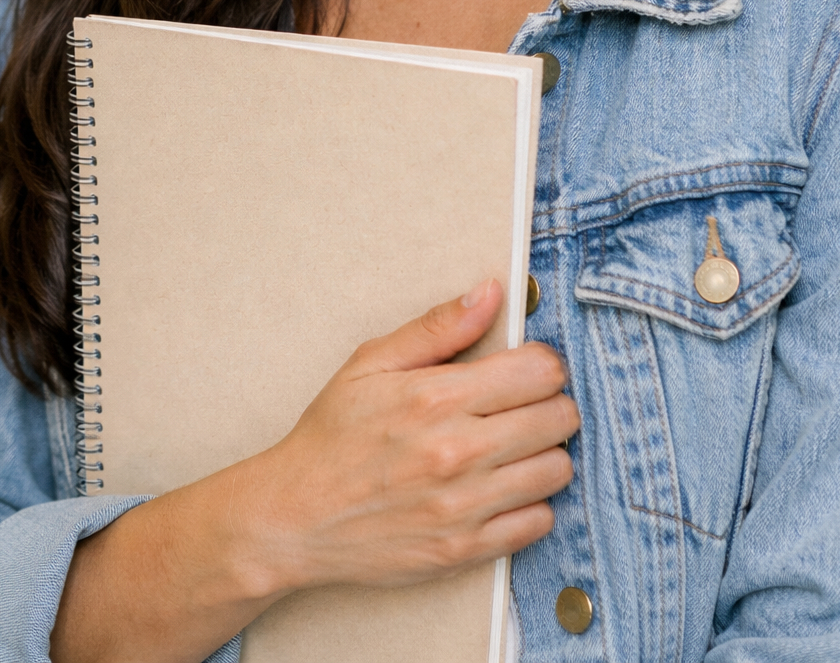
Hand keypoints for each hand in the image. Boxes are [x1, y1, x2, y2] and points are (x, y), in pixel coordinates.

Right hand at [51, 279, 577, 662]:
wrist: (282, 522)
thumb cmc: (320, 432)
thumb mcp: (366, 362)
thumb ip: (434, 325)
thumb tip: (491, 287)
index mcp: (436, 398)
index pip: (538, 366)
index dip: (540, 357)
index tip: (522, 356)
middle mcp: (457, 453)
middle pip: (558, 414)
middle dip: (548, 399)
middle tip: (516, 393)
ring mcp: (463, 509)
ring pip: (556, 467)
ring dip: (544, 448)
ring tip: (506, 436)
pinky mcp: (462, 553)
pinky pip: (538, 523)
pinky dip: (531, 500)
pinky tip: (497, 482)